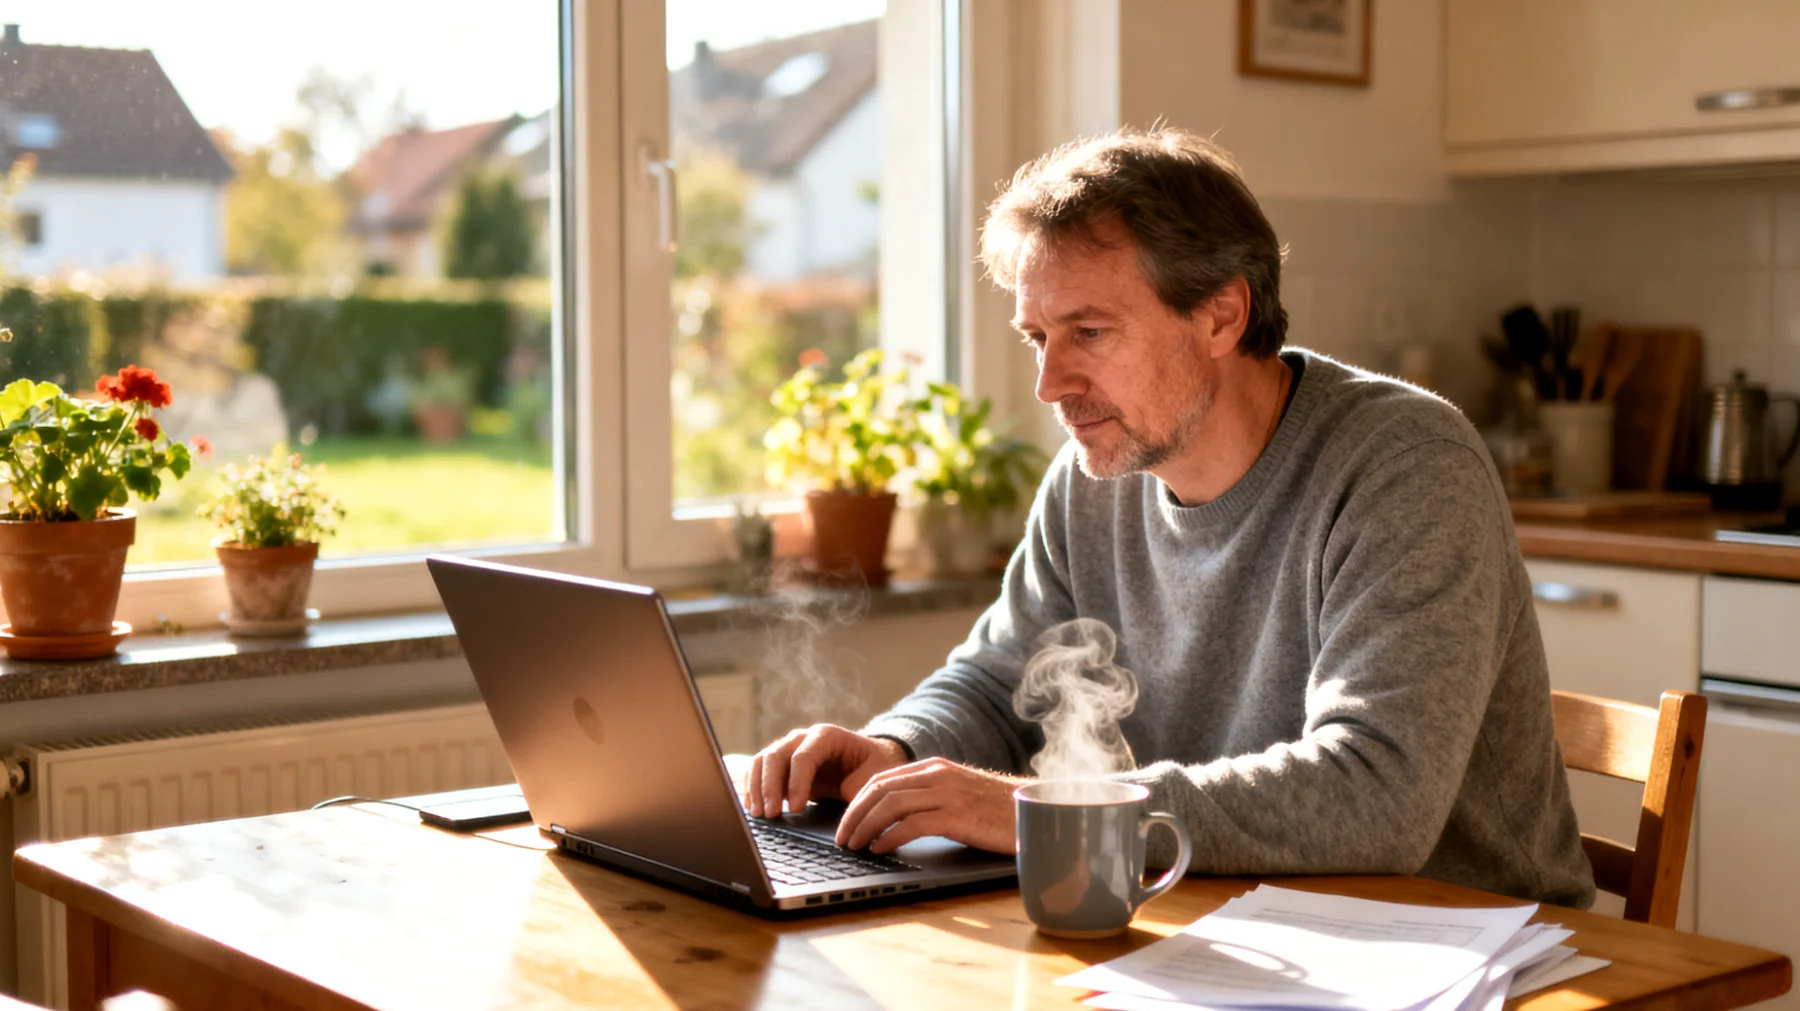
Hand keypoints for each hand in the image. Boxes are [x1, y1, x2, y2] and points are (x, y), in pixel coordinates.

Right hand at [743, 724, 907, 817]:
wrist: (868, 759)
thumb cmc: (873, 768)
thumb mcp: (873, 778)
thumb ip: (859, 793)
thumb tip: (848, 821)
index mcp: (827, 736)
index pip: (803, 756)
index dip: (796, 783)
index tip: (795, 810)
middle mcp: (803, 738)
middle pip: (776, 756)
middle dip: (770, 787)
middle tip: (770, 815)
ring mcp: (789, 748)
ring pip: (762, 761)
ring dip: (757, 787)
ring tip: (758, 815)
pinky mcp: (781, 764)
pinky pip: (759, 770)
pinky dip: (753, 787)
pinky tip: (754, 808)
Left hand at [835, 757, 1025, 854]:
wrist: (1037, 812)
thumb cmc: (997, 810)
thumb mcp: (959, 795)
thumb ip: (930, 798)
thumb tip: (895, 819)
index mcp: (934, 768)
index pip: (882, 779)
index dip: (857, 802)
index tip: (844, 823)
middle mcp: (937, 775)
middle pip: (879, 790)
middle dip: (853, 815)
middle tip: (841, 838)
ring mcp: (947, 794)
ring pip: (890, 805)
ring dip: (865, 826)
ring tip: (854, 846)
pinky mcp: (957, 816)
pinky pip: (912, 824)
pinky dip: (890, 837)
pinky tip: (881, 849)